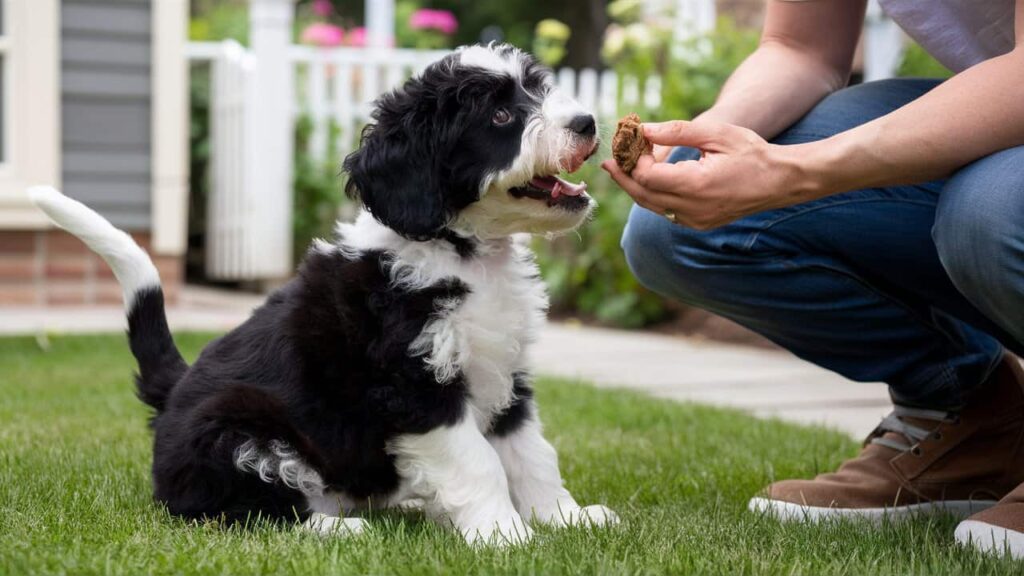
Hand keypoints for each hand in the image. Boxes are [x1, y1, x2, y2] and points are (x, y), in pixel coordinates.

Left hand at [602, 121, 810, 229]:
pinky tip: (649, 181)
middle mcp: (693, 208)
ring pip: (652, 206)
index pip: (648, 176)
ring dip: (635, 187)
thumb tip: (643, 129)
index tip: (635, 141)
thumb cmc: (751, 151)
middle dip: (624, 177)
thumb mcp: (715, 133)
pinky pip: (666, 212)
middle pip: (643, 195)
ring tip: (621, 169)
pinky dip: (653, 197)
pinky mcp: (699, 224)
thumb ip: (676, 131)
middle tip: (608, 161)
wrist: (780, 181)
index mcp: (697, 184)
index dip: (635, 160)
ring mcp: (695, 220)